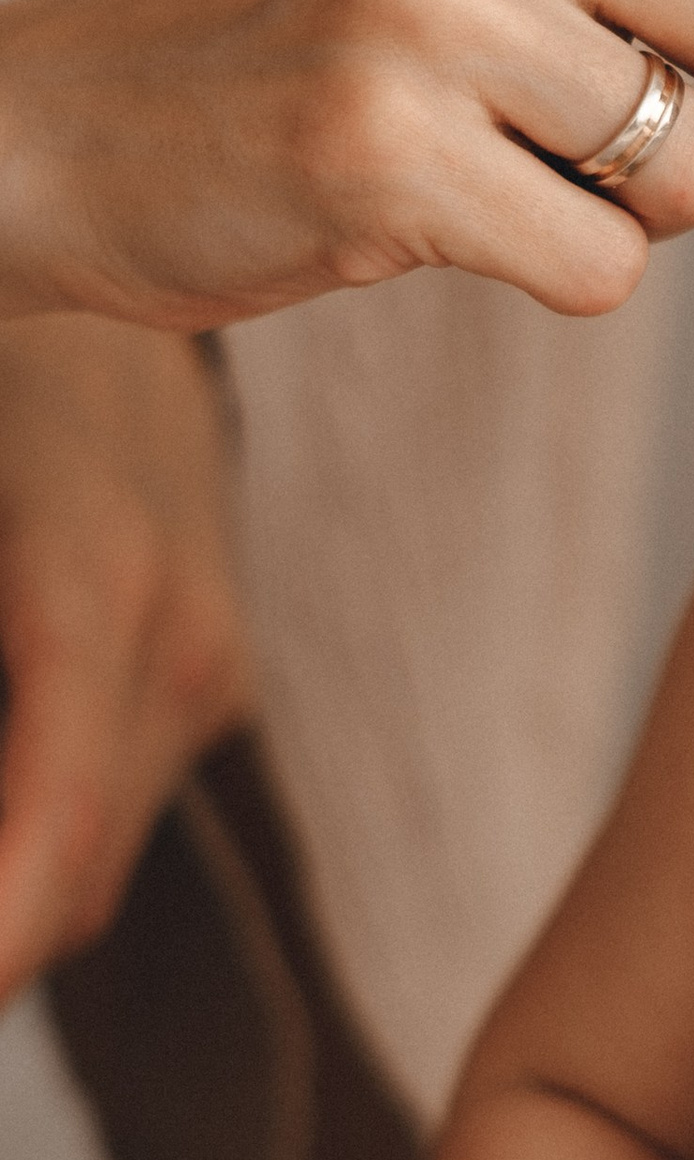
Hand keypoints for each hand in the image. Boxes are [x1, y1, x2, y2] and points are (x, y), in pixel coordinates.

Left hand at [0, 319, 250, 998]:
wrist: (98, 220)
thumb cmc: (2, 368)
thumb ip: (7, 647)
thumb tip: (2, 802)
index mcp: (93, 589)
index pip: (48, 836)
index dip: (0, 939)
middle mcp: (177, 643)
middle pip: (69, 874)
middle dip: (2, 927)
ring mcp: (205, 661)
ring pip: (91, 852)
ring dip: (14, 887)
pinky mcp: (207, 666)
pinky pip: (104, 795)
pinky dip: (31, 828)